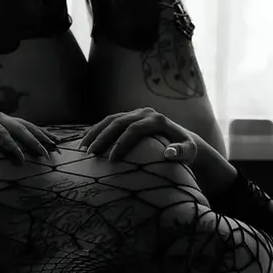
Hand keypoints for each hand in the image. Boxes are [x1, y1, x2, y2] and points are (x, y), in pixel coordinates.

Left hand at [0, 108, 58, 170]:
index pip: (0, 133)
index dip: (11, 146)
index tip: (21, 161)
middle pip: (17, 127)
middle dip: (32, 141)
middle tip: (44, 155)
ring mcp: (4, 117)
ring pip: (26, 126)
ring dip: (41, 137)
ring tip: (55, 148)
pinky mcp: (9, 122)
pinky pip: (28, 127)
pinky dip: (41, 134)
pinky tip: (54, 141)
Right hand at [78, 107, 197, 163]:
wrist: (183, 139)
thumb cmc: (186, 150)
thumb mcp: (189, 152)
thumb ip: (182, 152)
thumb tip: (169, 152)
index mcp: (157, 120)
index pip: (134, 129)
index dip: (121, 143)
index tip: (111, 160)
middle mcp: (145, 112)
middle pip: (119, 122)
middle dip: (103, 137)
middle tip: (91, 153)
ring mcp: (136, 112)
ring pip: (111, 118)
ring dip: (96, 131)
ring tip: (83, 147)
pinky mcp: (130, 116)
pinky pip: (111, 120)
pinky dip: (98, 129)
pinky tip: (87, 139)